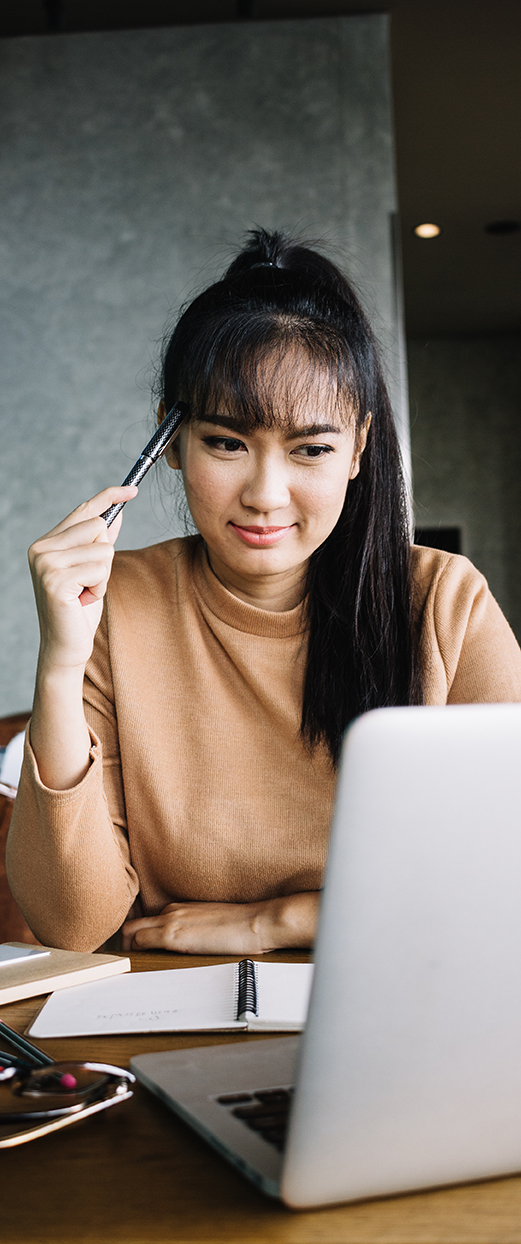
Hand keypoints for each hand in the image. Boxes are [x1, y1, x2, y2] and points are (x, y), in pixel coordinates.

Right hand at [29, 486, 137, 672]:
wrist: (65, 647)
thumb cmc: (79, 610)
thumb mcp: (93, 570)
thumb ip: (100, 541)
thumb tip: (116, 512)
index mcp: (47, 543)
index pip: (83, 510)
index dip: (109, 496)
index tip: (133, 488)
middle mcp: (41, 548)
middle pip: (98, 527)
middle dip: (104, 556)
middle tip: (88, 583)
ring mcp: (46, 563)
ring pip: (102, 549)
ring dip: (103, 575)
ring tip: (85, 593)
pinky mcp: (56, 580)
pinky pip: (99, 569)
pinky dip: (99, 587)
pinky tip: (83, 601)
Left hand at [121, 892, 319, 955]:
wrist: (256, 921)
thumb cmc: (242, 925)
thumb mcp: (212, 923)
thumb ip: (195, 929)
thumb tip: (190, 944)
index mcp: (179, 908)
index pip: (145, 921)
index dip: (136, 937)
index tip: (134, 952)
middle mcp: (171, 911)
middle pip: (131, 925)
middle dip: (123, 944)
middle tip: (124, 962)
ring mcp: (170, 922)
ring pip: (130, 933)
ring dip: (126, 949)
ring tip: (126, 967)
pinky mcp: (173, 935)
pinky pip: (139, 942)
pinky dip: (132, 953)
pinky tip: (134, 965)